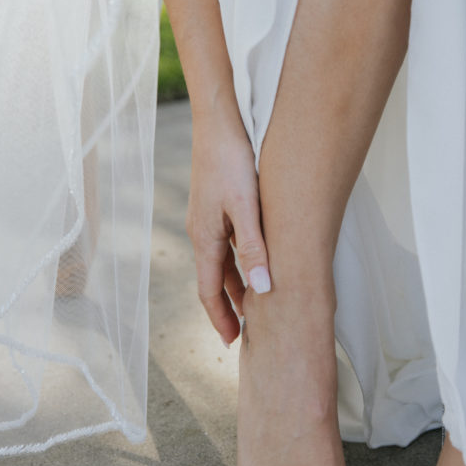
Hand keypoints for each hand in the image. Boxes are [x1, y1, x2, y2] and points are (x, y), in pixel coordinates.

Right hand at [186, 100, 270, 344]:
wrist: (218, 122)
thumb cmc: (232, 161)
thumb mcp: (247, 207)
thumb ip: (255, 248)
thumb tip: (264, 290)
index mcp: (205, 238)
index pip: (209, 291)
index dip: (220, 319)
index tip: (231, 343)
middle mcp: (201, 232)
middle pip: (213, 281)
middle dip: (227, 309)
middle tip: (243, 334)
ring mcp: (207, 219)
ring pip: (221, 263)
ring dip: (234, 287)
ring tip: (253, 307)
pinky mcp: (216, 206)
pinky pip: (225, 245)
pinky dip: (237, 263)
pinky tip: (254, 264)